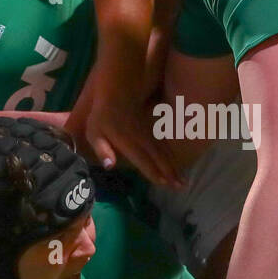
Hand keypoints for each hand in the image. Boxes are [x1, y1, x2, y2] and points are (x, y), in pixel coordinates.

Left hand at [65, 96, 179, 188]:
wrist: (117, 92)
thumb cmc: (102, 116)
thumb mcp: (94, 132)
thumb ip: (102, 149)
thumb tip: (110, 166)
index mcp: (127, 142)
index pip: (142, 159)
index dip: (153, 171)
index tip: (164, 182)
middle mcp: (141, 139)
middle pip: (158, 158)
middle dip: (169, 173)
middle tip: (181, 186)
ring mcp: (149, 134)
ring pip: (163, 152)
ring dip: (173, 166)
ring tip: (182, 180)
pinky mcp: (152, 130)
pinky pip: (163, 145)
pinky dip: (170, 156)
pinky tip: (175, 164)